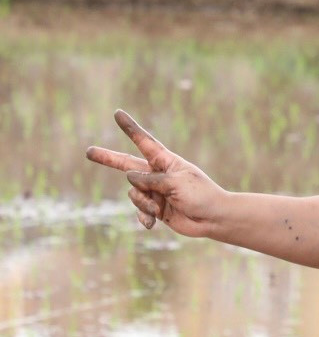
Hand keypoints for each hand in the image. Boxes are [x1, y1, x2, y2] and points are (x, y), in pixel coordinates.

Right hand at [86, 110, 226, 235]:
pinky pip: (139, 211)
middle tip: (88, 151)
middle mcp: (158, 174)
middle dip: (108, 158)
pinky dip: (144, 216)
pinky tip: (153, 223)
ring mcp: (155, 191)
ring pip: (133, 193)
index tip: (117, 113)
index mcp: (166, 161)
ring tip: (159, 207)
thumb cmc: (200, 195)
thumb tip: (128, 177)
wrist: (212, 218)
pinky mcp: (155, 208)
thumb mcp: (175, 182)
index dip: (130, 128)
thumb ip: (151, 179)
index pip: (144, 142)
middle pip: (127, 164)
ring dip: (143, 202)